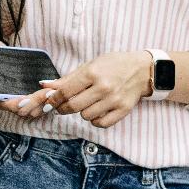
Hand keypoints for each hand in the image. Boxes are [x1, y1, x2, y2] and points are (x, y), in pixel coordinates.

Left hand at [24, 50, 151, 127]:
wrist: (143, 70)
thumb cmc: (113, 65)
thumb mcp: (90, 65)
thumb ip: (68, 78)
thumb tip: (45, 86)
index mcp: (92, 73)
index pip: (65, 91)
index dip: (54, 99)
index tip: (50, 102)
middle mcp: (103, 87)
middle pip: (73, 106)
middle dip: (64, 108)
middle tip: (63, 106)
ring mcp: (114, 100)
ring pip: (86, 116)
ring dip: (82, 112)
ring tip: (86, 104)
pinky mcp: (123, 110)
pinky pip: (101, 123)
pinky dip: (95, 120)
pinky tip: (97, 111)